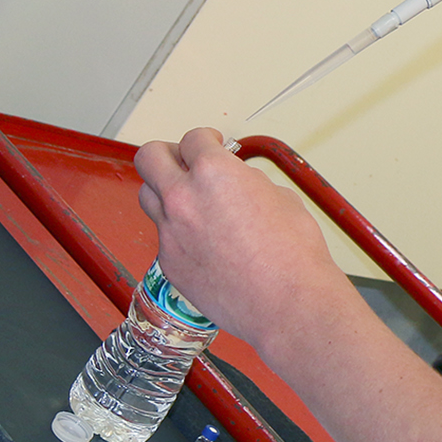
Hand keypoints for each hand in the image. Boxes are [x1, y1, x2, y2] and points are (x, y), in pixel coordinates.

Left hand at [133, 128, 351, 349]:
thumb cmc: (293, 253)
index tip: (211, 144)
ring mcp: (170, 233)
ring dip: (164, 191)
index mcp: (214, 173)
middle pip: (149, 157)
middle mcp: (183, 198)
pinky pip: (163, 236)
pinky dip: (178, 231)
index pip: (193, 138)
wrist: (287, 302)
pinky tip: (202, 241)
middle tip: (184, 160)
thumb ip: (247, 182)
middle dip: (167, 153)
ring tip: (188, 201)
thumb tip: (237, 182)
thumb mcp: (280, 197)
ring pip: (147, 196)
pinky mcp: (169, 264)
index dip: (206, 139)